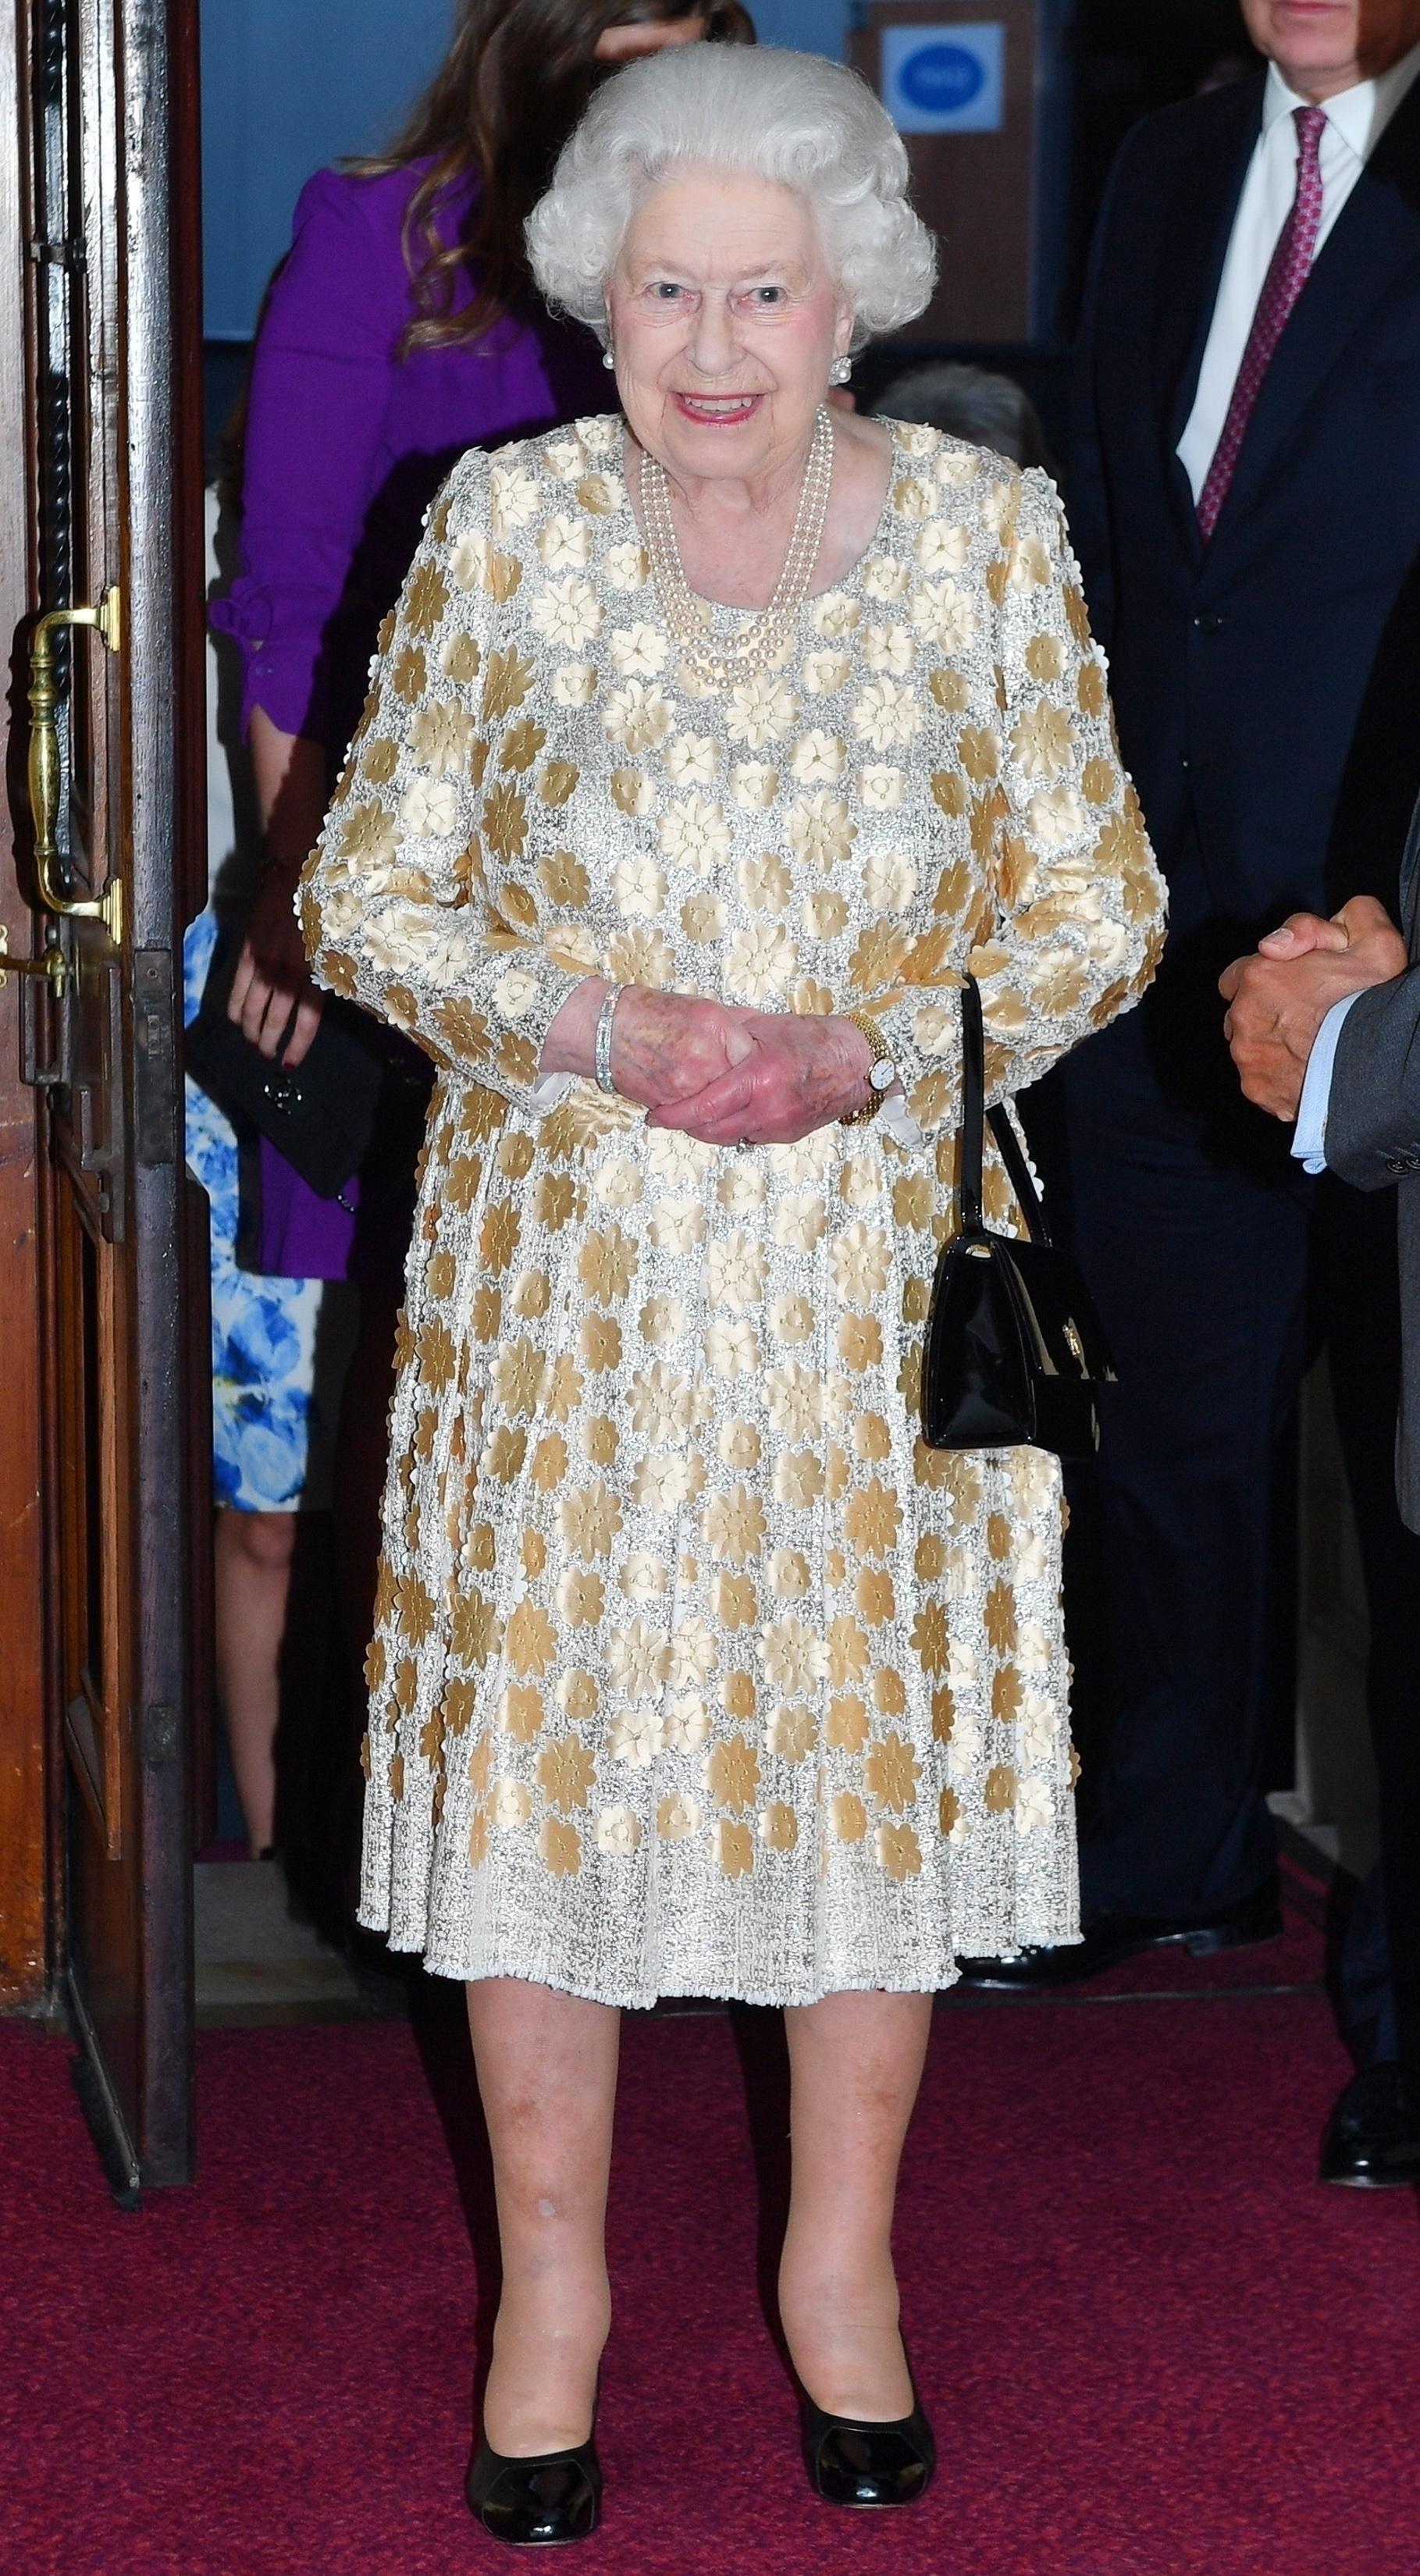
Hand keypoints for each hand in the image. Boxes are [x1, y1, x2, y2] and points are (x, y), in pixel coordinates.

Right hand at [228, 862, 324, 1063]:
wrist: (296, 869)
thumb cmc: (323, 906)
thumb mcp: (334, 941)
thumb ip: (326, 970)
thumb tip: (320, 1000)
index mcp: (315, 969)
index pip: (307, 1017)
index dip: (298, 1043)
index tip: (290, 1061)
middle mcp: (289, 968)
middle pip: (277, 1016)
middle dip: (271, 1040)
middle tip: (267, 1056)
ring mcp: (266, 959)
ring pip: (255, 1005)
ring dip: (253, 1029)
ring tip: (254, 1045)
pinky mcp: (248, 948)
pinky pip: (239, 984)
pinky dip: (236, 1005)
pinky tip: (235, 1021)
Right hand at [540, 980, 755, 1111]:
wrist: (606, 1029)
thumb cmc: (651, 1014)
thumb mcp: (700, 1007)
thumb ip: (735, 1022)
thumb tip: (764, 1032)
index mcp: (718, 1028)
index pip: (756, 1059)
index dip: (761, 1069)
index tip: (763, 1074)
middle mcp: (707, 1057)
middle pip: (744, 1089)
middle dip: (750, 1096)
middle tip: (757, 1099)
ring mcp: (688, 1084)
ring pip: (722, 1111)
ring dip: (729, 1115)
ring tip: (737, 1114)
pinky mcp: (670, 1104)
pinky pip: (696, 1120)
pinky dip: (703, 1121)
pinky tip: (706, 1116)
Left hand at [646, 1010, 875, 1146]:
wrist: (858, 1065)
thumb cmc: (814, 1039)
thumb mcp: (767, 1026)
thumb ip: (730, 1032)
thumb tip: (692, 1028)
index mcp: (759, 1078)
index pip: (705, 1107)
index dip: (674, 1116)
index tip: (653, 1117)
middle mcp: (768, 1108)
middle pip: (711, 1131)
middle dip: (685, 1126)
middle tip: (665, 1116)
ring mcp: (779, 1126)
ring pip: (728, 1138)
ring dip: (707, 1130)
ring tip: (692, 1114)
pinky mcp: (787, 1136)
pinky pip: (749, 1137)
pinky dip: (733, 1128)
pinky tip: (727, 1113)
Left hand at [1219, 896, 1406, 1120]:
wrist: (1379, 1063)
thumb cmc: (1373, 1000)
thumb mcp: (1370, 940)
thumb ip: (1326, 923)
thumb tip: (1282, 939)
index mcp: (1257, 974)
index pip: (1238, 974)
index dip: (1267, 979)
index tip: (1293, 988)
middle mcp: (1241, 1017)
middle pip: (1242, 1013)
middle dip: (1267, 1012)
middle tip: (1306, 1017)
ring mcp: (1247, 1058)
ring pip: (1250, 1047)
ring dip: (1272, 1045)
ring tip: (1310, 1046)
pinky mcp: (1258, 1090)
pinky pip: (1261, 1080)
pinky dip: (1279, 1076)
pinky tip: (1308, 1070)